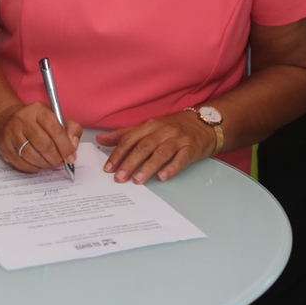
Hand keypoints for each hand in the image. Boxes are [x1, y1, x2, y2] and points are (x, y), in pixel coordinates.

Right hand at [0, 101, 81, 174]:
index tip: (71, 157)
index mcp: (39, 110)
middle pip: (44, 145)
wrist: (6, 119)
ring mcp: (11, 133)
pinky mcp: (4, 147)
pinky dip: (34, 167)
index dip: (65, 146)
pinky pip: (22, 163)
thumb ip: (70, 129)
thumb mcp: (55, 117)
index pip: (55, 129)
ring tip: (50, 162)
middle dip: (56, 158)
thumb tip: (73, 145)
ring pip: (32, 156)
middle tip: (60, 162)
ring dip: (45, 164)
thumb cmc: (35, 120)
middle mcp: (23, 120)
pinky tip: (38, 163)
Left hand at [97, 111, 217, 184]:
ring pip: (161, 153)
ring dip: (148, 167)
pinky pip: (181, 158)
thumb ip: (125, 134)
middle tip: (119, 178)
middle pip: (144, 146)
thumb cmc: (174, 127)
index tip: (109, 168)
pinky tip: (163, 177)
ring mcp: (178, 139)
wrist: (205, 124)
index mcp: (150, 125)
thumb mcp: (149, 127)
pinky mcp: (192, 148)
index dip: (118, 153)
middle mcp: (163, 131)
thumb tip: (101, 139)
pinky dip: (172, 168)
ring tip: (137, 180)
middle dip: (130, 162)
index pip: (130, 139)